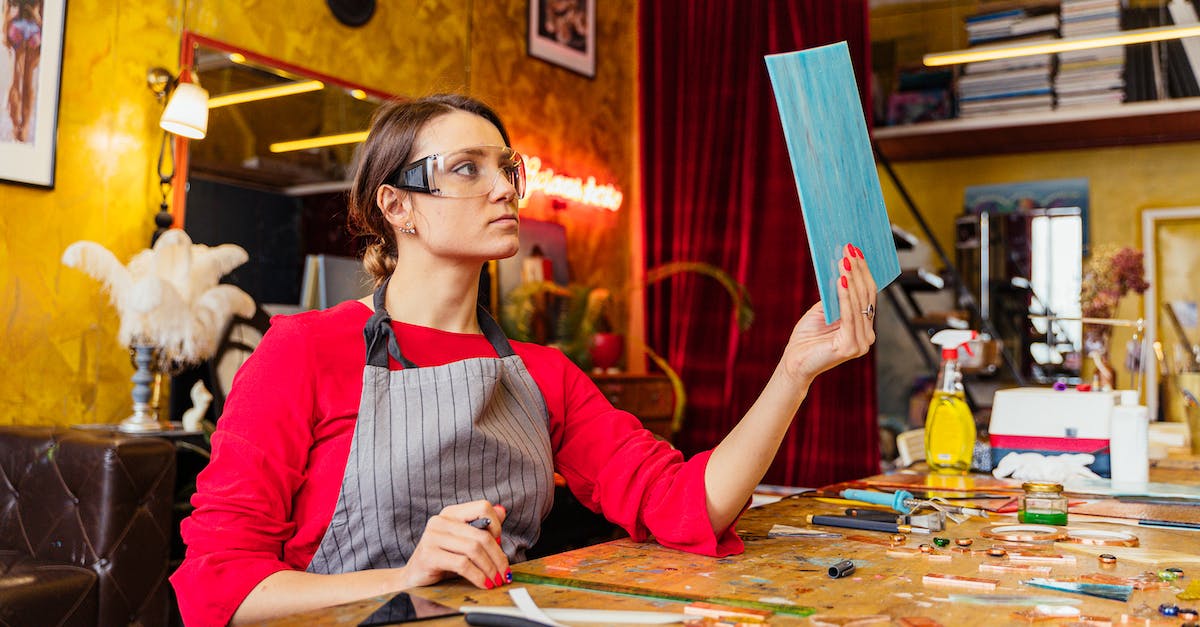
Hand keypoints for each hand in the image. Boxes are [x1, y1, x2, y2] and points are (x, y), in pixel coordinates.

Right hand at [398, 501, 509, 589]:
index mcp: (451, 512)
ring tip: (496, 580)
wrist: (414, 577)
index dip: (496, 526)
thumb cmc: (443, 559)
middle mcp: (440, 521)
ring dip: (490, 569)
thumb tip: (502, 511)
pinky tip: (483, 584)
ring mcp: (432, 537)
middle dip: (498, 557)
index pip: (483, 507)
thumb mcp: (463, 541)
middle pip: (481, 534)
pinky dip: (477, 576)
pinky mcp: (429, 555)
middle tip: (504, 573)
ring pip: (474, 549)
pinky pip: (462, 564)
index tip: (499, 544)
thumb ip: (481, 527)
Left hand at [779, 243, 876, 385]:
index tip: (856, 251)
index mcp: (864, 327)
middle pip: (865, 296)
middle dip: (858, 270)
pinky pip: (848, 315)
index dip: (863, 272)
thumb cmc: (807, 338)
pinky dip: (844, 296)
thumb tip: (841, 269)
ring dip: (851, 279)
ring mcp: (861, 343)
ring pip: (858, 303)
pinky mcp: (850, 347)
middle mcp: (867, 336)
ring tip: (844, 260)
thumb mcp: (823, 311)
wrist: (794, 364)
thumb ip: (835, 296)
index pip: (868, 295)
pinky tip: (840, 280)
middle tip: (850, 249)